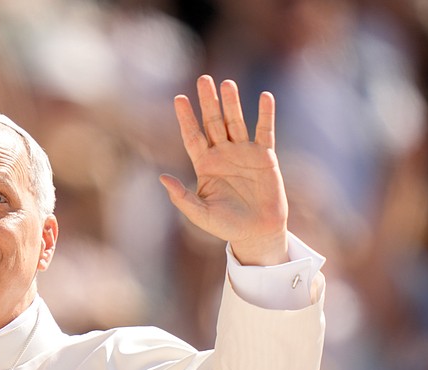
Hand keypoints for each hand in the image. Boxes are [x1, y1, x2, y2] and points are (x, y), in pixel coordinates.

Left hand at [160, 76, 288, 265]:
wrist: (256, 232)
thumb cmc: (225, 225)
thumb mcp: (199, 214)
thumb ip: (181, 197)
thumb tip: (161, 178)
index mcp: (205, 165)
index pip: (192, 136)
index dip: (185, 118)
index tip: (178, 99)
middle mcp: (222, 154)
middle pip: (213, 123)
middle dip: (207, 102)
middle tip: (202, 79)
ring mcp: (244, 153)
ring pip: (236, 122)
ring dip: (232, 103)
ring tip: (227, 84)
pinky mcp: (265, 157)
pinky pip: (265, 131)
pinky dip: (265, 115)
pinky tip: (264, 97)